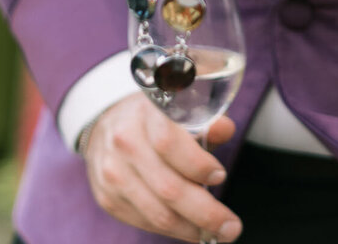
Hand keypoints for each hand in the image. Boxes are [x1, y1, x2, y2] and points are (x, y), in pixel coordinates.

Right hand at [84, 93, 240, 241]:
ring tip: (215, 232)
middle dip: (205, 212)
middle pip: (167, 187)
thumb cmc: (154, 117)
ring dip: (190, 228)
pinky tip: (190, 228)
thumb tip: (225, 129)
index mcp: (145, 113)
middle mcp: (125, 143)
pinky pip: (144, 222)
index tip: (220, 175)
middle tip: (230, 227)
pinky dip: (171, 229)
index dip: (197, 164)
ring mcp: (113, 174)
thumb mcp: (180, 106)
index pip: (169, 142)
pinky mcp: (108, 199)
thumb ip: (206, 119)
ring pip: (157, 213)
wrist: (107, 126)